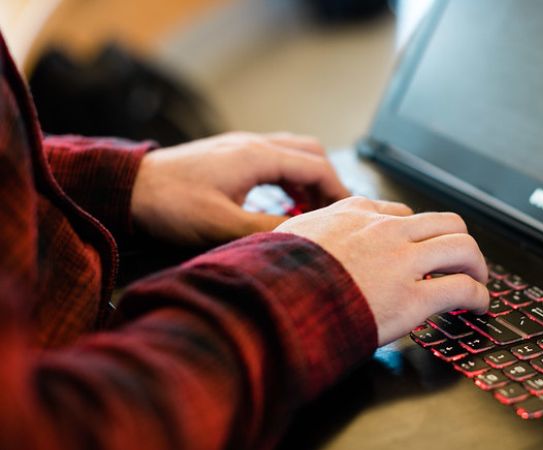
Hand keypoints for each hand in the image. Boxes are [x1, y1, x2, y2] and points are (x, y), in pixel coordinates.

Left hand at [131, 132, 348, 245]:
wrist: (127, 188)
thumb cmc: (170, 205)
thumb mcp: (223, 226)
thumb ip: (268, 229)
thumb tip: (306, 235)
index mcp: (257, 156)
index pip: (316, 166)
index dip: (338, 190)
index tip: (349, 213)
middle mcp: (252, 143)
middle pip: (308, 151)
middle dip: (327, 180)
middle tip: (332, 210)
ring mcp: (238, 145)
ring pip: (290, 152)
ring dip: (306, 177)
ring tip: (310, 209)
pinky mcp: (226, 154)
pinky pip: (271, 158)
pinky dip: (287, 176)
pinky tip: (281, 201)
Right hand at [276, 196, 488, 344]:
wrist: (275, 299)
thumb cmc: (276, 274)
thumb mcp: (287, 235)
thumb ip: (307, 232)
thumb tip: (300, 239)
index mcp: (356, 214)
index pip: (402, 214)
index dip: (419, 233)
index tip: (422, 248)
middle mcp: (385, 231)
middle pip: (446, 222)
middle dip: (460, 242)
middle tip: (464, 262)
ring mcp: (402, 262)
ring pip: (463, 247)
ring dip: (477, 265)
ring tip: (478, 281)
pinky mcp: (412, 297)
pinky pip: (462, 288)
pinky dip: (479, 296)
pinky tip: (479, 305)